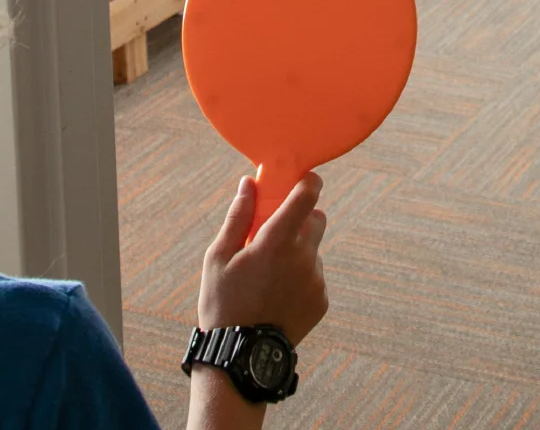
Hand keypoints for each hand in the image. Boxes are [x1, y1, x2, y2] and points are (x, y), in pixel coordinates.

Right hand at [197, 171, 328, 342]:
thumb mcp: (218, 258)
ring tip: (270, 276)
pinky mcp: (320, 301)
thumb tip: (248, 183)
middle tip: (276, 235)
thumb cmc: (223, 304)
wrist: (240, 358)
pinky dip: (301, 278)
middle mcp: (302, 257)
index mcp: (276, 241)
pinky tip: (278, 296)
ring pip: (314, 250)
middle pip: (316, 219)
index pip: (307, 196)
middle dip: (301, 220)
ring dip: (298, 253)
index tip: (302, 180)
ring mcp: (315, 280)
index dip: (308, 182)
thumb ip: (238, 216)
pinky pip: (315, 276)